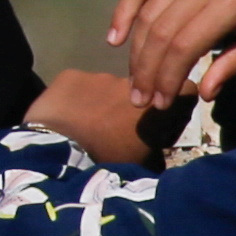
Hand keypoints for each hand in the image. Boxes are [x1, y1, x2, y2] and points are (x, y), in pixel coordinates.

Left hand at [26, 70, 156, 166]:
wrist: (67, 154)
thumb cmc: (110, 160)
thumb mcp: (143, 160)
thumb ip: (155, 145)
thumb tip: (154, 143)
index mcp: (152, 103)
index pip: (169, 98)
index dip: (158, 110)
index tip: (145, 123)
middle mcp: (129, 83)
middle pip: (129, 92)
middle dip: (123, 105)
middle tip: (110, 126)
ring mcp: (99, 76)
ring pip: (102, 87)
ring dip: (98, 100)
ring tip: (85, 121)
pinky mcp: (71, 75)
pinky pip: (76, 84)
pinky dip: (74, 96)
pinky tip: (66, 112)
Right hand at [108, 0, 235, 103]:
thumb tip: (204, 93)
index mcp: (229, 2)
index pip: (183, 47)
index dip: (167, 78)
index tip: (161, 103)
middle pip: (160, 32)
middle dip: (146, 70)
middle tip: (140, 99)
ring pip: (147, 12)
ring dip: (135, 50)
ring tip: (133, 80)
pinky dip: (124, 11)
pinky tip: (115, 38)